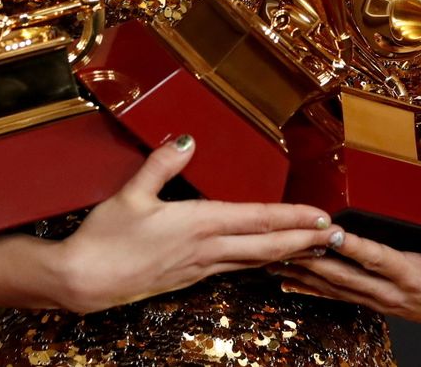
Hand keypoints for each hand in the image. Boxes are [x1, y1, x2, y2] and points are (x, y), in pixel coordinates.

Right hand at [53, 135, 339, 313]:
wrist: (84, 281)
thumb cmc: (105, 238)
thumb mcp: (130, 193)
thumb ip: (161, 164)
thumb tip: (187, 139)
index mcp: (197, 224)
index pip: (257, 220)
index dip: (293, 218)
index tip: (322, 215)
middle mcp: (206, 249)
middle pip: (267, 247)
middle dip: (305, 240)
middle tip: (336, 236)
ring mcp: (200, 268)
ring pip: (255, 261)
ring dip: (288, 253)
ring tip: (313, 247)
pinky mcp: (190, 278)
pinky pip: (236, 268)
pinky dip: (260, 262)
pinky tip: (267, 259)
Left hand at [270, 229, 420, 329]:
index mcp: (416, 275)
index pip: (379, 258)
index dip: (354, 246)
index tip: (330, 232)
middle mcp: (392, 290)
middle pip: (346, 275)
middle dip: (313, 260)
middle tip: (284, 245)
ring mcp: (381, 299)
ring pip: (335, 287)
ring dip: (303, 275)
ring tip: (271, 262)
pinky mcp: (376, 301)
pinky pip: (338, 296)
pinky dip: (311, 290)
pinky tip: (287, 284)